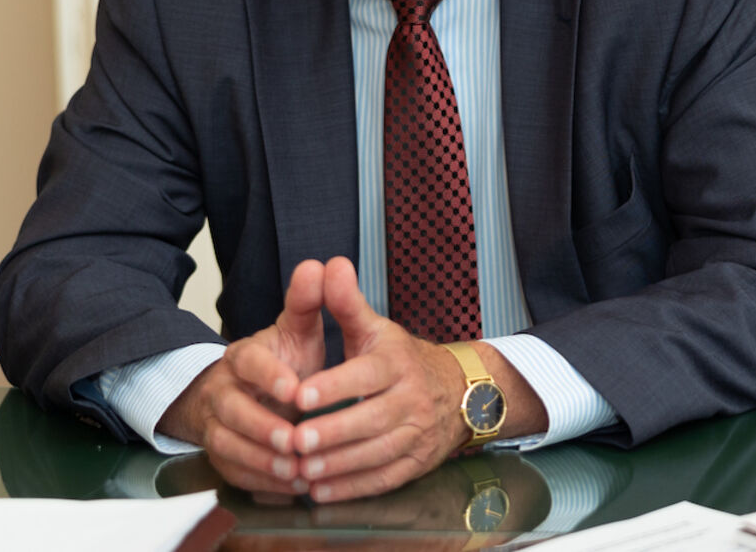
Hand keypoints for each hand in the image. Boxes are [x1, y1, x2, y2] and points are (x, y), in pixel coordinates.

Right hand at [158, 259, 331, 493]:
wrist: (249, 393)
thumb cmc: (282, 361)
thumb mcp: (296, 329)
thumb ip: (308, 302)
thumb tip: (321, 264)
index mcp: (244, 357)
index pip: (249, 363)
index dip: (270, 377)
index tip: (296, 389)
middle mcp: (224, 391)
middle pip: (231, 412)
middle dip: (263, 428)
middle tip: (296, 442)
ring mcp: (218, 426)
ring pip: (227, 447)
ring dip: (262, 461)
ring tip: (296, 471)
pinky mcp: (222, 456)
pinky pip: (234, 473)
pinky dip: (261, 483)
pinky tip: (290, 489)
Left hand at [288, 257, 547, 501]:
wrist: (459, 391)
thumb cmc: (400, 359)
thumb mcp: (376, 328)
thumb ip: (347, 303)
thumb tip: (328, 265)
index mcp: (396, 362)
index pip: (367, 375)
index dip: (335, 386)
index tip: (301, 394)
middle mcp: (411, 398)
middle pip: (373, 420)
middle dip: (333, 433)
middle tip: (295, 442)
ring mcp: (417, 433)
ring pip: (379, 453)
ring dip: (340, 465)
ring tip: (303, 470)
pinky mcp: (417, 463)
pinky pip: (385, 479)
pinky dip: (353, 488)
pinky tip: (321, 490)